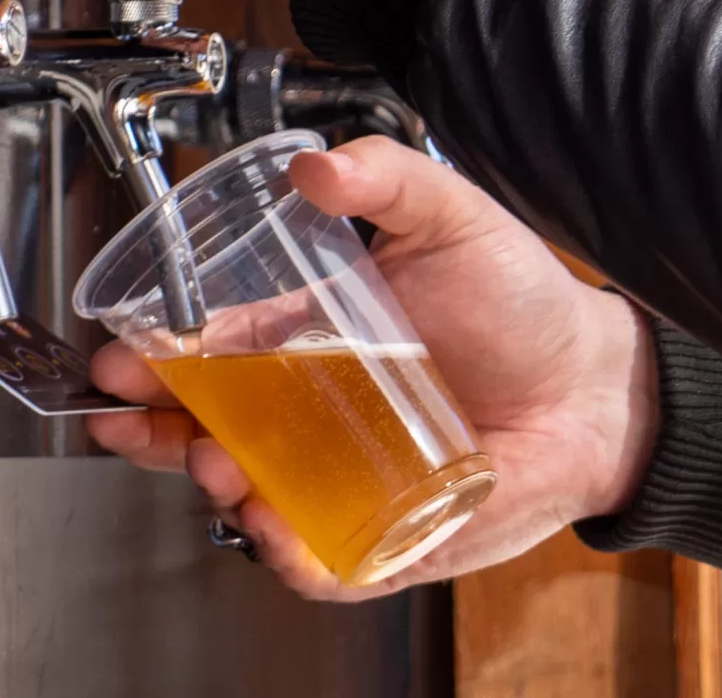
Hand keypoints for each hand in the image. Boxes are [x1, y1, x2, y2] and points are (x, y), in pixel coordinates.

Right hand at [86, 137, 657, 600]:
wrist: (596, 387)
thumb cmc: (524, 304)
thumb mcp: (453, 219)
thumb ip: (388, 178)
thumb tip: (318, 162)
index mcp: (311, 341)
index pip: (212, 354)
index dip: (158, 356)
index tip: (125, 352)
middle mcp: (315, 414)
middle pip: (205, 430)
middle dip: (155, 429)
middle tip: (135, 418)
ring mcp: (342, 477)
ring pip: (248, 498)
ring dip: (214, 486)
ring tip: (217, 466)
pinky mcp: (383, 537)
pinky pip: (318, 561)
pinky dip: (287, 555)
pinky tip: (277, 527)